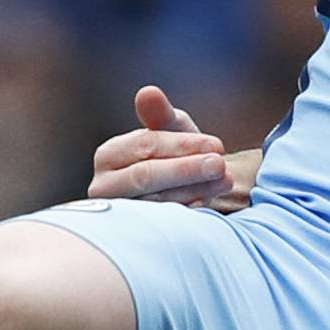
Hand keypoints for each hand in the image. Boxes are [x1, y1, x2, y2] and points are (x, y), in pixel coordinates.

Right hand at [89, 85, 254, 209]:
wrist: (180, 194)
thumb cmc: (174, 158)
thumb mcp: (172, 132)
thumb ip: (161, 115)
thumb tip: (148, 93)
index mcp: (109, 155)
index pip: (145, 146)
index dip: (183, 145)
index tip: (217, 146)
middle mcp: (104, 186)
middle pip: (145, 176)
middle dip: (188, 170)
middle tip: (221, 166)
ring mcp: (119, 214)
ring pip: (157, 202)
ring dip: (196, 190)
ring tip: (225, 181)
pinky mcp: (134, 237)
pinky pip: (164, 225)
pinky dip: (189, 212)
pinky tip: (208, 202)